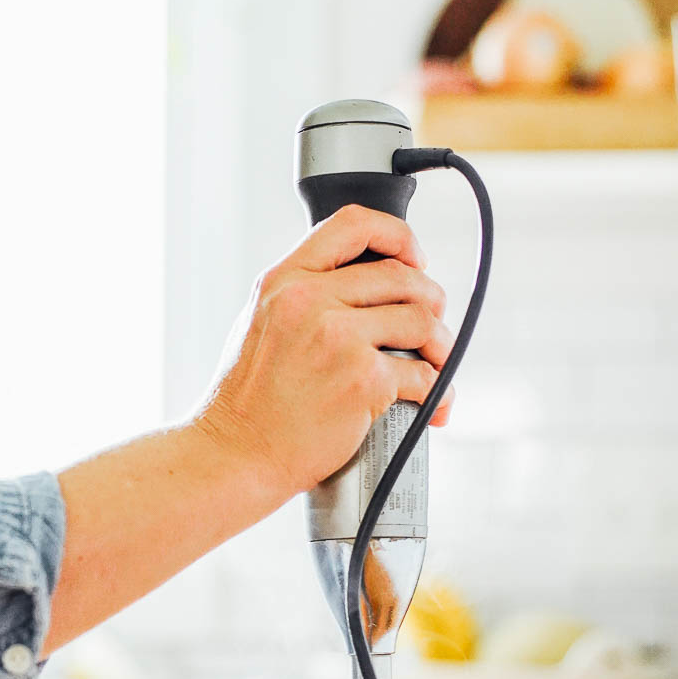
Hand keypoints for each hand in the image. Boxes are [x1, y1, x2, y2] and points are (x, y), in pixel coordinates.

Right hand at [198, 205, 453, 500]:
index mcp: (284, 280)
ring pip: (420, 320)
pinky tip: (434, 404)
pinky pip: (423, 375)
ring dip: (441, 345)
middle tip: (431, 324)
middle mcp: (310, 300)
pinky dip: (437, 391)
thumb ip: (303, 296)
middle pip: (401, 276)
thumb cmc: (247, 402)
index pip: (353, 225)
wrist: (236, 453)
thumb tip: (363, 289)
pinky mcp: (362, 380)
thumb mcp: (260, 323)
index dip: (398, 236)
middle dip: (430, 300)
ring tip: (437, 363)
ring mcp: (338, 339)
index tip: (414, 258)